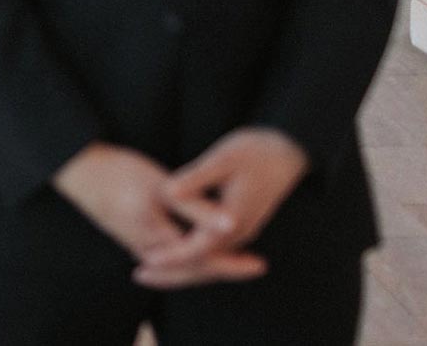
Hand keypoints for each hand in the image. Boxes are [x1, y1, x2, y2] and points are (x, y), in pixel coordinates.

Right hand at [54, 143, 264, 286]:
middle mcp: (147, 251)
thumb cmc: (117, 172)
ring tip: (235, 258)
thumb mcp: (161, 187)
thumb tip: (233, 226)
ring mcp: (138, 247)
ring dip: (207, 265)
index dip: (233, 264)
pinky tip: (199, 246)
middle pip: (193, 271)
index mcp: (157, 240)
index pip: (203, 262)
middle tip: (255, 265)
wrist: (77, 169)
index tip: (258, 263)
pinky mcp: (132, 239)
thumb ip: (196, 208)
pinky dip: (189, 257)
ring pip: (181, 267)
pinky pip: (169, 259)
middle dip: (223, 269)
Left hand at [137, 129, 306, 288]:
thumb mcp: (222, 159)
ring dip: (180, 265)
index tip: (145, 262)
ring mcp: (241, 231)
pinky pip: (213, 249)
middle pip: (202, 263)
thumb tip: (167, 193)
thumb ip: (195, 179)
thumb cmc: (255, 150)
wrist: (288, 151)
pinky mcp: (239, 225)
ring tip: (149, 268)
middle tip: (138, 276)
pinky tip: (173, 248)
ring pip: (208, 259)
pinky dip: (191, 254)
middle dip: (171, 272)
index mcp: (233, 220)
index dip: (170, 257)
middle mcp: (239, 232)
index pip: (197, 249)